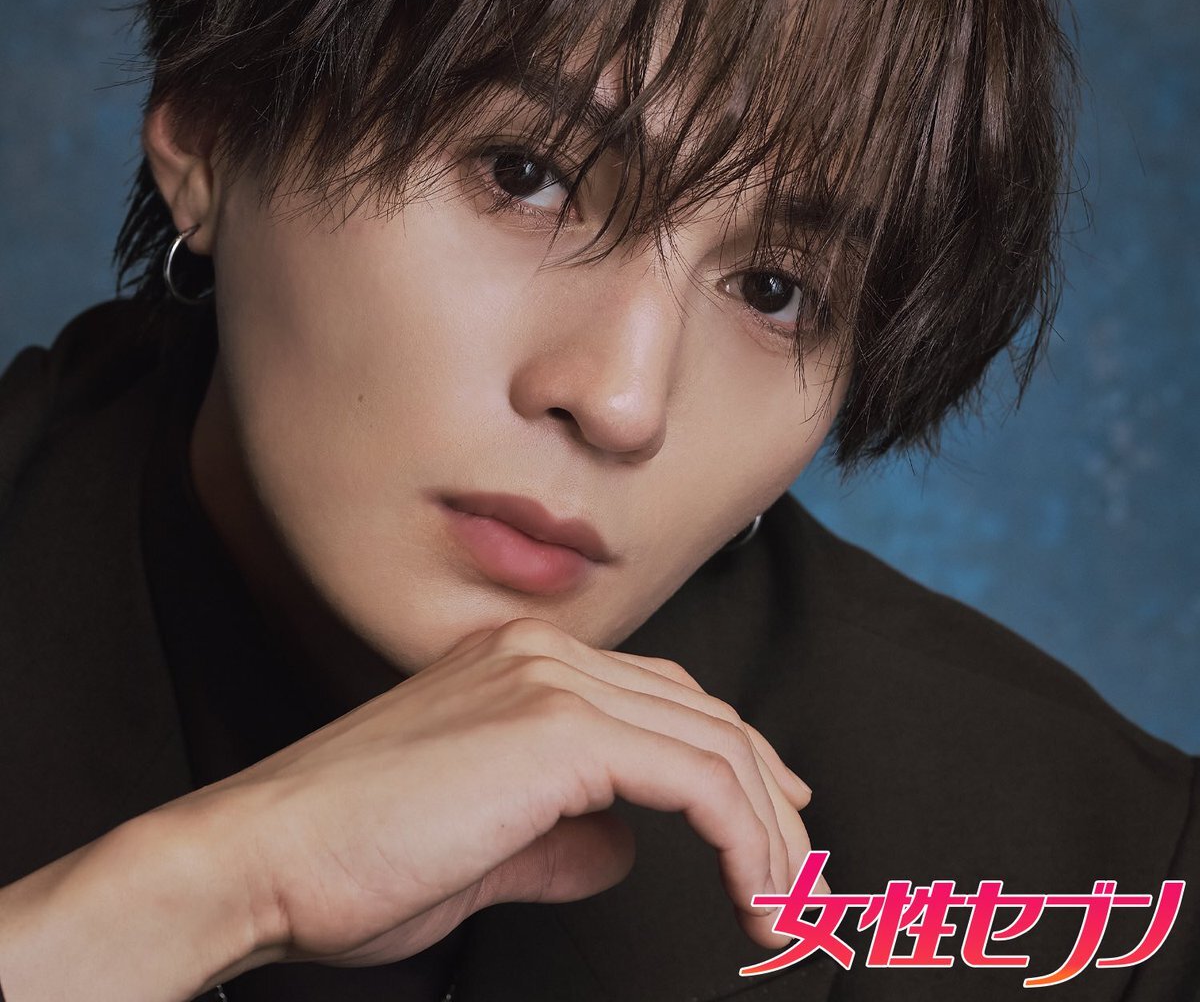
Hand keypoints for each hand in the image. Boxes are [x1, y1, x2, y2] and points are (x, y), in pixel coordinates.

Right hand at [190, 616, 818, 971]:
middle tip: (798, 872)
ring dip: (766, 827)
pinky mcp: (557, 727)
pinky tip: (756, 895)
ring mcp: (550, 680)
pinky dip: (743, 836)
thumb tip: (621, 848)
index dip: (731, 756)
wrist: (263, 855)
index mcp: (522, 666)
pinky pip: (692, 775)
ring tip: (785, 905)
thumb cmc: (352, 859)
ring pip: (710, 741)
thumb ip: (563, 836)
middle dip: (767, 794)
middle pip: (700, 712)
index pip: (661, 698)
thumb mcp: (484, 846)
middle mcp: (543, 655)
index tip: (773, 816)